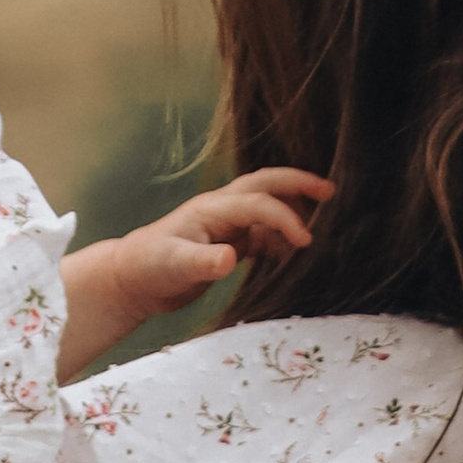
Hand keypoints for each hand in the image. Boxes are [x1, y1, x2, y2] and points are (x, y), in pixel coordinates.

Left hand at [58, 166, 331, 374]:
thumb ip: (203, 262)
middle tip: (331, 191)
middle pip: (266, 184)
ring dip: (292, 208)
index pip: (258, 203)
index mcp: (213, 208)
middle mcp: (222, 209)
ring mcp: (225, 225)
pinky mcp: (227, 242)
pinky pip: (261, 230)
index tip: (305, 241)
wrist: (131, 279)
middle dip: (298, 184)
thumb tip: (230, 258)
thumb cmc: (149, 267)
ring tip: (318, 223)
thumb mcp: (174, 265)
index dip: (285, 218)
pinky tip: (290, 252)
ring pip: (266, 205)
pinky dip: (280, 235)